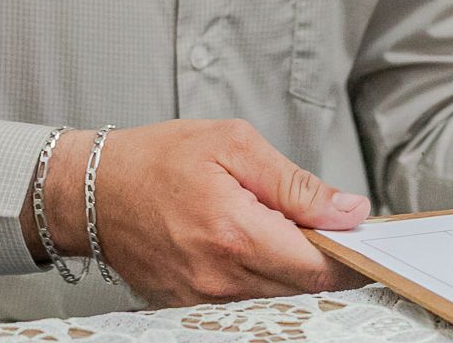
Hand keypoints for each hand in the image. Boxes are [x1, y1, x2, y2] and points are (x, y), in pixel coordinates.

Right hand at [32, 120, 369, 306]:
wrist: (94, 190)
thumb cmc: (159, 159)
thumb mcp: (234, 146)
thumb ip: (295, 184)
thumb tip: (347, 211)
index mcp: (236, 233)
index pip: (318, 268)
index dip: (348, 256)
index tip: (359, 238)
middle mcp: (220, 277)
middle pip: (302, 289)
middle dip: (322, 260)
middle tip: (321, 226)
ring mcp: (202, 299)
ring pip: (275, 297)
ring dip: (289, 269)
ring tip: (276, 228)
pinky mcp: (188, 306)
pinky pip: (243, 301)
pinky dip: (258, 277)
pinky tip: (248, 246)